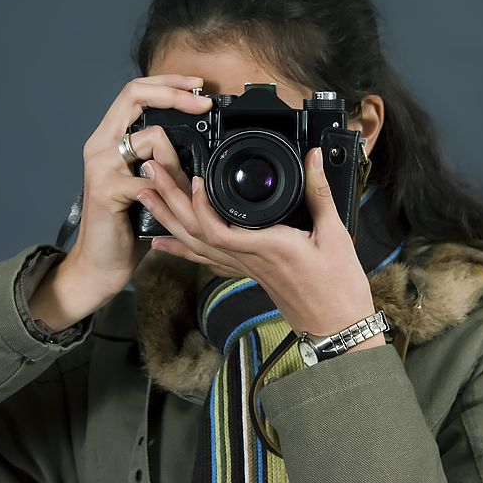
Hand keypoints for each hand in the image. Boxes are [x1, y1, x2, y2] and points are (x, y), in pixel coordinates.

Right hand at [28, 75, 212, 330]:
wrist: (101, 264)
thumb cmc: (127, 225)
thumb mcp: (149, 183)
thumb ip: (161, 159)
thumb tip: (196, 140)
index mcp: (110, 140)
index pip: (135, 92)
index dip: (167, 83)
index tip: (197, 86)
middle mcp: (100, 146)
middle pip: (135, 96)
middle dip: (175, 94)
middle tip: (203, 102)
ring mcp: (101, 166)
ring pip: (151, 138)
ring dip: (176, 162)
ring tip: (177, 189)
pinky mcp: (107, 190)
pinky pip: (151, 178)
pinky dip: (167, 190)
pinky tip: (163, 205)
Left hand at [136, 146, 385, 349]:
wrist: (335, 326)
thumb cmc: (336, 286)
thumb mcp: (335, 235)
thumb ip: (319, 192)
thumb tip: (314, 156)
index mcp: (266, 247)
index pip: (218, 229)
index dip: (199, 206)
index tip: (193, 179)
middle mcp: (247, 259)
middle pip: (196, 232)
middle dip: (169, 201)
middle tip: (150, 173)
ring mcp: (244, 268)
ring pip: (195, 245)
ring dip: (167, 220)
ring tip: (145, 195)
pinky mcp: (246, 272)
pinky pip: (206, 258)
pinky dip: (181, 247)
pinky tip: (162, 240)